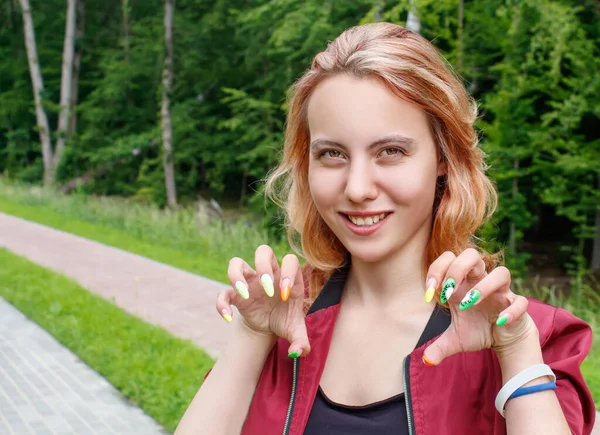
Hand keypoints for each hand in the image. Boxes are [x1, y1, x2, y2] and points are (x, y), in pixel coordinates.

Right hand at [216, 245, 309, 357]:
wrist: (268, 327)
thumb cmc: (285, 320)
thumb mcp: (295, 331)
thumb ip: (301, 342)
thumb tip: (298, 352)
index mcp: (287, 278)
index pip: (290, 260)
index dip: (288, 272)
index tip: (285, 295)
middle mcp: (268, 275)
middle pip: (263, 251)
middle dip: (264, 266)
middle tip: (267, 290)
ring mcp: (250, 282)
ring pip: (237, 262)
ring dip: (237, 275)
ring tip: (244, 294)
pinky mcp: (236, 294)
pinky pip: (224, 292)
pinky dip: (222, 302)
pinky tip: (228, 316)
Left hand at [422, 248, 538, 365]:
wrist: (505, 340)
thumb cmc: (479, 330)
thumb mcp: (456, 339)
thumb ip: (440, 346)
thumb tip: (426, 360)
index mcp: (463, 283)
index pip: (449, 259)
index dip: (437, 269)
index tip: (430, 293)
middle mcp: (481, 282)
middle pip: (472, 255)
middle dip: (457, 269)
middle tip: (447, 290)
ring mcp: (501, 293)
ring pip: (501, 273)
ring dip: (483, 287)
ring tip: (468, 303)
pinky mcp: (518, 306)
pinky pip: (520, 301)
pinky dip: (511, 310)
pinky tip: (499, 322)